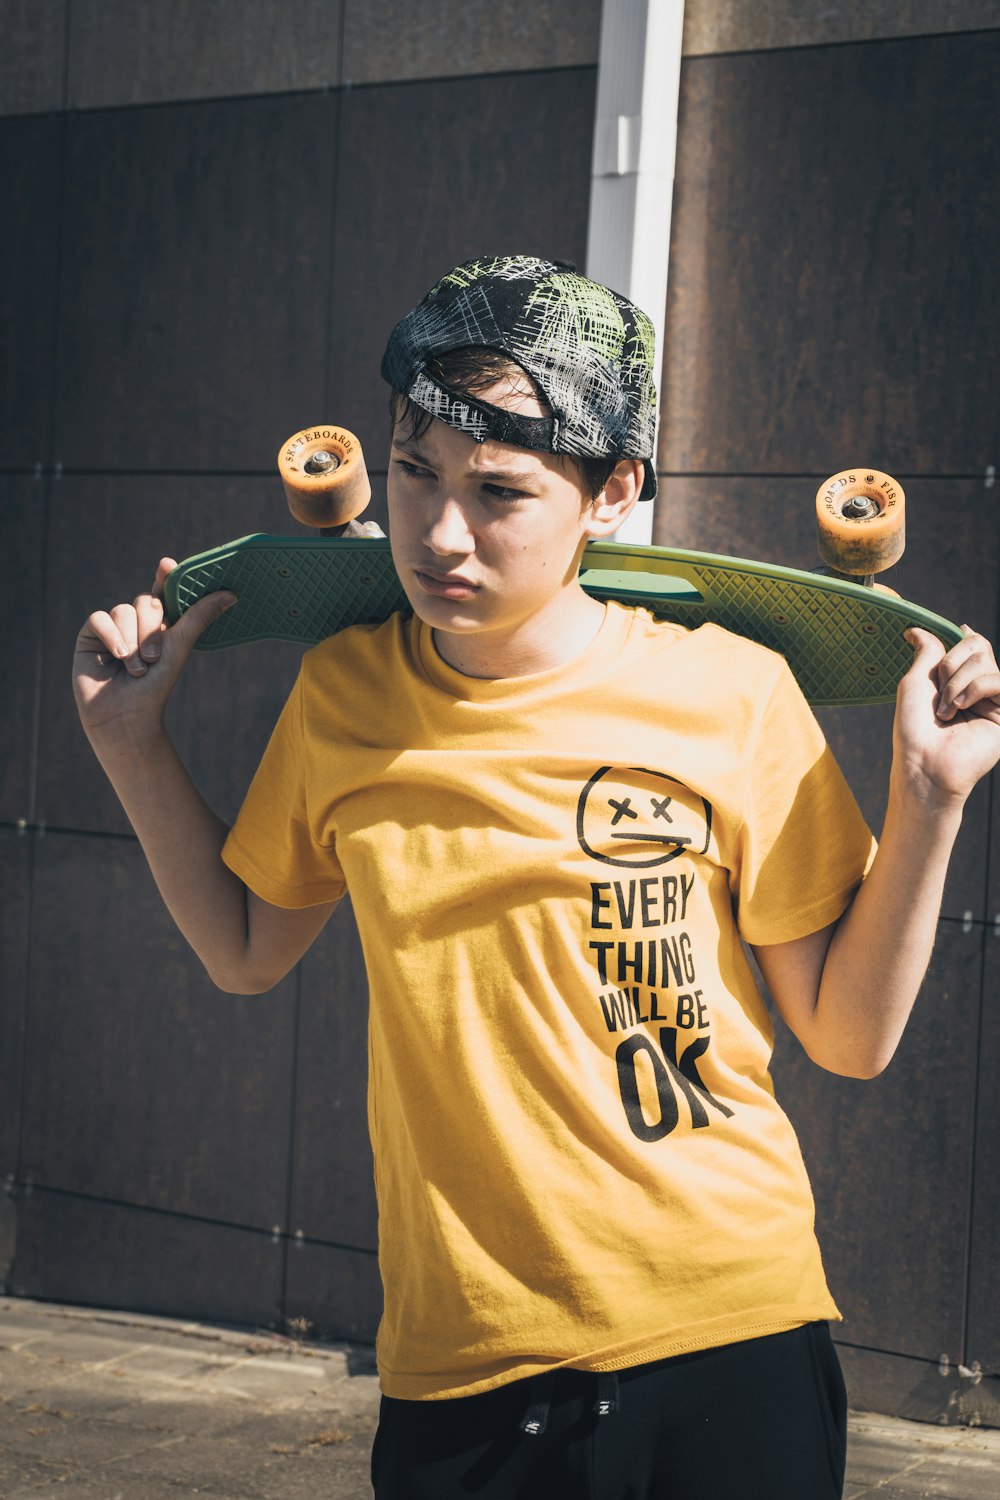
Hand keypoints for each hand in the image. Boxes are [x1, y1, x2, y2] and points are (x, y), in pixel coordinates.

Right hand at [73, 557, 235, 739]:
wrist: (125, 717)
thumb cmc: (155, 688)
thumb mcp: (179, 649)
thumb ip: (198, 617)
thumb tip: (231, 595)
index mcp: (161, 624)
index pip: (163, 592)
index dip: (165, 577)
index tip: (167, 565)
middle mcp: (136, 622)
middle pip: (144, 602)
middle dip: (151, 630)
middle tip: (153, 659)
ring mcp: (113, 627)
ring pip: (122, 610)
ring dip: (132, 642)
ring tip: (135, 668)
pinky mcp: (91, 635)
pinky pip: (99, 618)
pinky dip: (111, 637)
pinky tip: (116, 657)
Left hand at [893, 627, 999, 803]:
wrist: (924, 762)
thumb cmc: (914, 728)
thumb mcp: (915, 682)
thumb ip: (926, 652)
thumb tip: (916, 629)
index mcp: (957, 680)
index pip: (970, 644)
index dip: (963, 637)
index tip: (957, 631)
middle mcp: (977, 687)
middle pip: (978, 645)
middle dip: (951, 664)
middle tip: (939, 692)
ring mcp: (993, 700)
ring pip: (984, 661)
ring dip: (956, 682)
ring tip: (946, 710)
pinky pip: (997, 680)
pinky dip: (973, 689)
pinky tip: (960, 709)